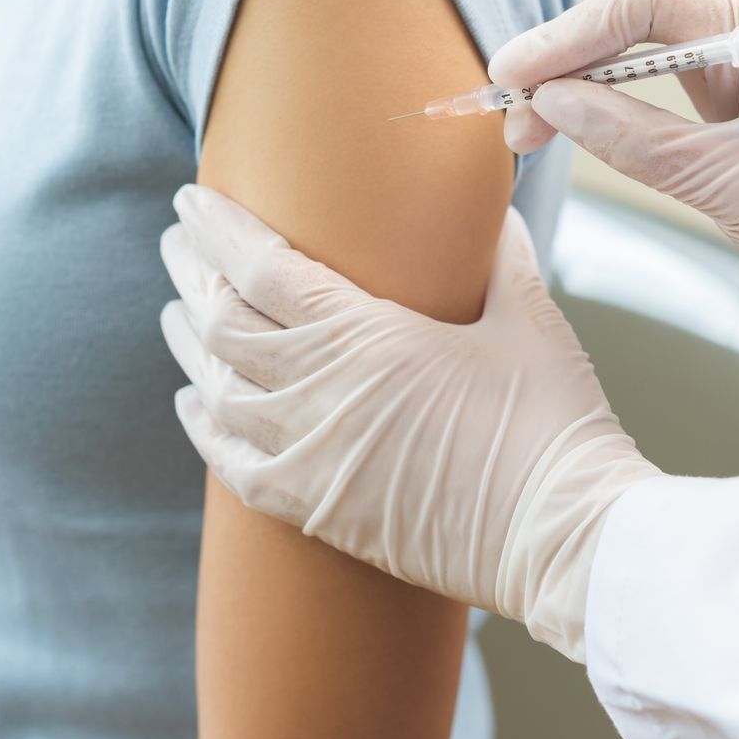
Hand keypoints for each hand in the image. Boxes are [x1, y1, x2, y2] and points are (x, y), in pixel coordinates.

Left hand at [159, 185, 660, 661]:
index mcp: (369, 335)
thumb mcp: (531, 320)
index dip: (218, 231)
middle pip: (224, 322)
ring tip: (176, 312)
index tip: (190, 202)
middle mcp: (322, 393)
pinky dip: (205, 430)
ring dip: (190, 343)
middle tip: (177, 242)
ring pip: (219, 389)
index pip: (262, 268)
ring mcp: (314, 457)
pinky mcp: (321, 511)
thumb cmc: (554, 424)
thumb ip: (503, 258)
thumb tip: (494, 212)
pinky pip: (234, 466)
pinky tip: (192, 404)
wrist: (562, 535)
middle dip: (191, 273)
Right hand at [492, 0, 738, 342]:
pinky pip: (650, 77)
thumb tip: (554, 104)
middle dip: (564, 58)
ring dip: (576, 80)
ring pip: (634, 43)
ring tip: (525, 128)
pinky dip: (604, 100)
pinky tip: (564, 122)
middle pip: (633, 12)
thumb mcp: (730, 184)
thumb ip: (637, 139)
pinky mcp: (728, 88)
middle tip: (508, 112)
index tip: (517, 74)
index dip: (572, 32)